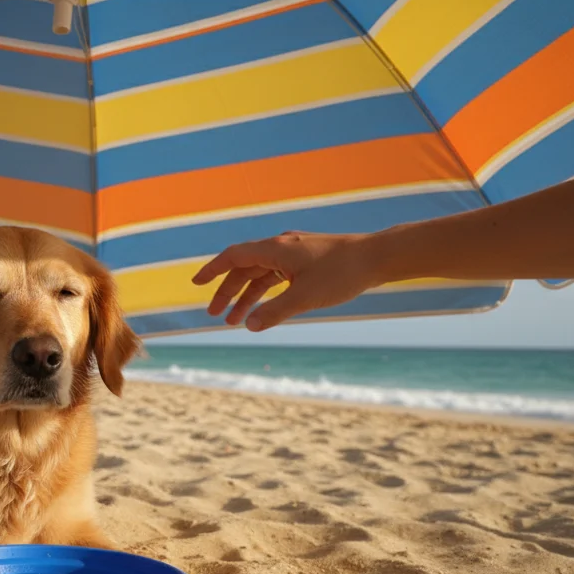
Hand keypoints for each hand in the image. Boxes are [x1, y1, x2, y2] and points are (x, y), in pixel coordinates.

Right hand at [190, 232, 383, 330]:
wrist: (378, 257)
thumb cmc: (343, 273)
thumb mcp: (305, 297)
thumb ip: (275, 312)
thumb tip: (250, 326)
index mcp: (275, 249)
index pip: (233, 257)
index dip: (212, 271)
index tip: (196, 283)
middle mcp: (280, 247)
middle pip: (244, 268)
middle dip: (227, 292)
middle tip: (215, 315)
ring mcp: (293, 253)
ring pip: (261, 274)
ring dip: (247, 296)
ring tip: (236, 321)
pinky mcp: (306, 260)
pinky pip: (277, 276)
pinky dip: (266, 292)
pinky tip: (264, 308)